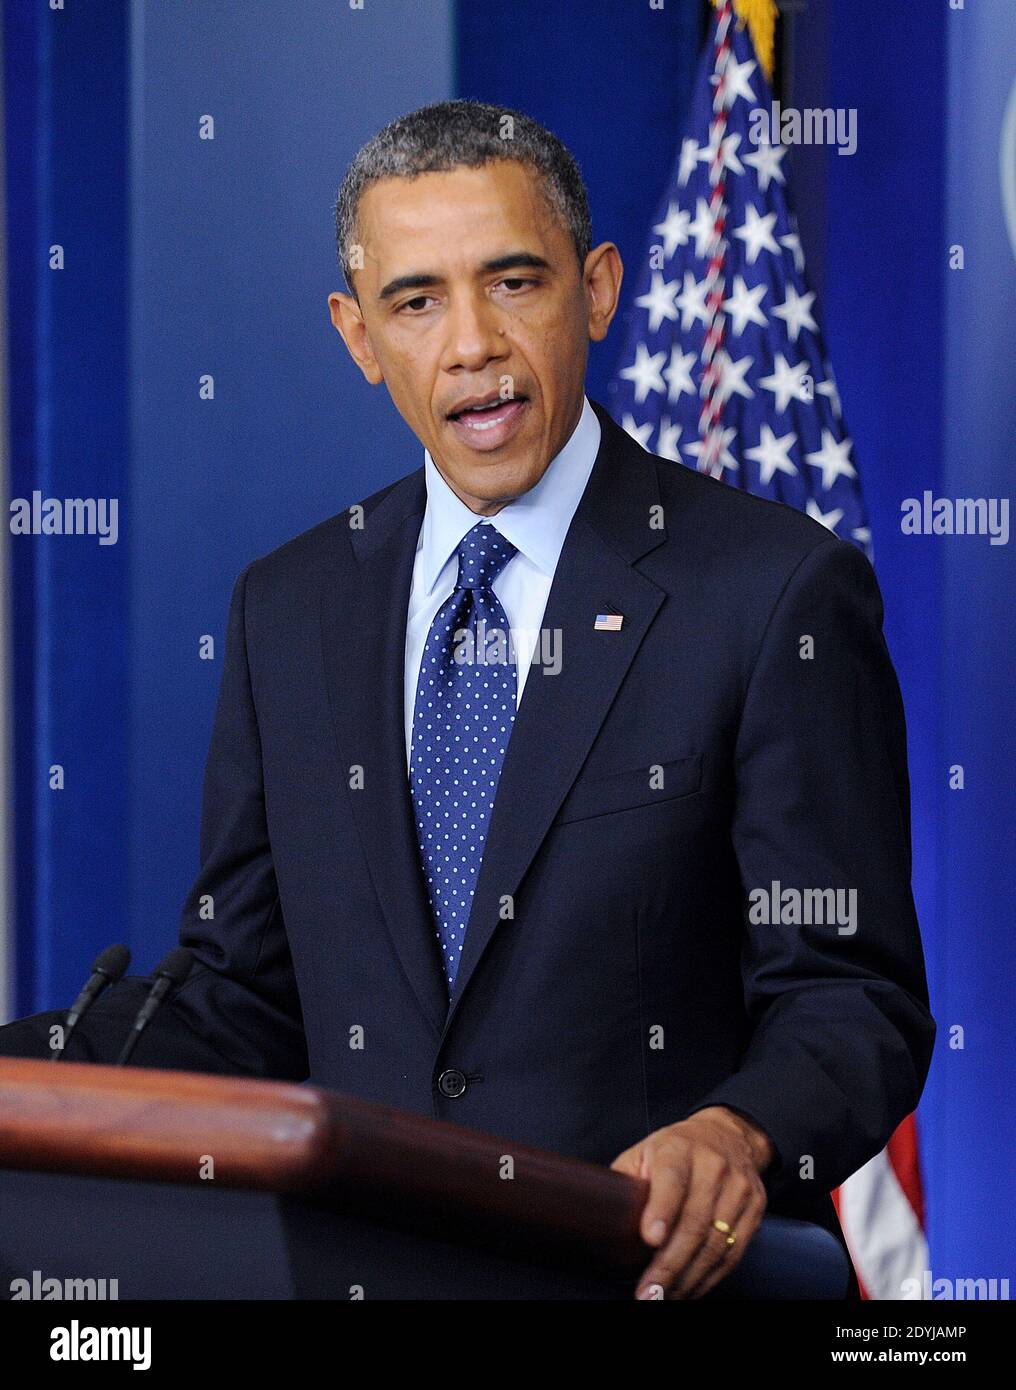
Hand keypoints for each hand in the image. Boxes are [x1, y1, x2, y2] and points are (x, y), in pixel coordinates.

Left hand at [610, 1106, 772, 1299]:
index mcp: (678, 1148)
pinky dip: (711, 1277)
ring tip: (665, 1297)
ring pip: (717, 1243)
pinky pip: (734, 1252)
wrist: (726, 1135)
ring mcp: (739, 1187)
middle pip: (694, 1221)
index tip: (649, 1239)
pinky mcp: (755, 1207)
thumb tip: (604, 1218)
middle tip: (649, 1292)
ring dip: (689, 1278)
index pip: (672, 1179)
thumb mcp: (644, 1152)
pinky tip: (690, 1288)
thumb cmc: (675, 1150)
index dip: (661, 1210)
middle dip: (670, 1264)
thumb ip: (627, 1181)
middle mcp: (713, 1165)